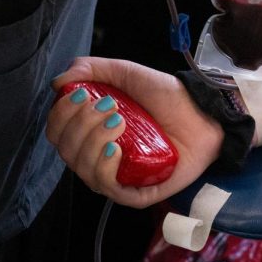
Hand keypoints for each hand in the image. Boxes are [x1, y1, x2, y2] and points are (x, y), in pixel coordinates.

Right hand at [47, 57, 224, 207]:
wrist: (203, 113)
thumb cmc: (168, 97)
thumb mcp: (126, 74)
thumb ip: (91, 68)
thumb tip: (59, 83)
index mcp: (92, 132)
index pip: (57, 133)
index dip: (61, 115)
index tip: (80, 96)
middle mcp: (100, 156)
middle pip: (66, 150)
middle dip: (80, 125)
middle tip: (108, 106)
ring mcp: (118, 176)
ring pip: (83, 170)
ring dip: (93, 142)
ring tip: (118, 122)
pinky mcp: (138, 193)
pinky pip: (109, 189)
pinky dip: (104, 168)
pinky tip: (115, 149)